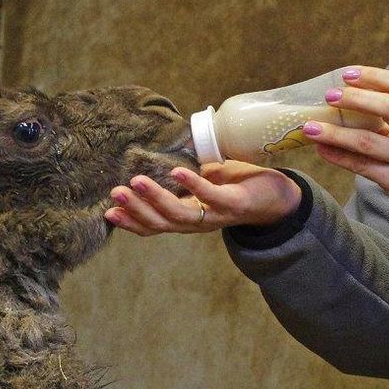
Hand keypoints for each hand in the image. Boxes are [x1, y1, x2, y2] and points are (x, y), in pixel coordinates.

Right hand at [106, 161, 301, 235]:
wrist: (280, 199)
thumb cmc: (241, 188)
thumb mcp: (208, 185)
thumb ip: (189, 181)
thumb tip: (167, 163)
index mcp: (189, 218)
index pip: (155, 225)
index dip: (132, 221)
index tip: (108, 212)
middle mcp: (199, 222)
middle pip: (161, 222)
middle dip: (136, 209)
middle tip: (115, 194)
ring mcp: (216, 215)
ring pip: (179, 214)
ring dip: (155, 198)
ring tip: (136, 181)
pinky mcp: (235, 204)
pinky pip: (211, 196)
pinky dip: (193, 184)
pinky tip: (176, 172)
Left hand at [304, 66, 388, 239]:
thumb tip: (351, 97)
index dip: (373, 76)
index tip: (347, 74)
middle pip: (388, 108)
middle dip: (354, 99)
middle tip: (329, 96)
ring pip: (368, 141)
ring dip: (335, 133)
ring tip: (310, 127)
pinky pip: (363, 167)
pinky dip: (339, 157)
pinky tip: (322, 150)